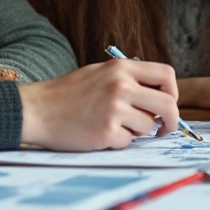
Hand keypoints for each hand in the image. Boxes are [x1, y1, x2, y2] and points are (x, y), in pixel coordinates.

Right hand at [18, 59, 179, 150]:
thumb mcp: (99, 73)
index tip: (166, 104)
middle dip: (171, 121)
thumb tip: (159, 96)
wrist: (36, 109)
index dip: (172, 92)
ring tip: (113, 125)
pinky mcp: (106, 132)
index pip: (166, 75)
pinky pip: (128, 142)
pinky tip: (100, 134)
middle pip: (167, 104)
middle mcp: (121, 85)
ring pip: (148, 127)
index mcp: (121, 68)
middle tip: (163, 129)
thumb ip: (128, 79)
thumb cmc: (68, 93)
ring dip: (137, 131)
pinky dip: (119, 142)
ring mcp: (114, 109)